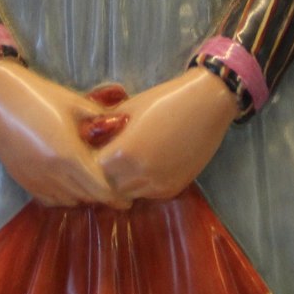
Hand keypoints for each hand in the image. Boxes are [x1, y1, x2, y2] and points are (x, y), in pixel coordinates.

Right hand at [0, 60, 123, 207]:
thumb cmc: (42, 96)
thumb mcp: (77, 104)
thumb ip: (102, 120)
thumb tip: (125, 126)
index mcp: (68, 155)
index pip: (98, 189)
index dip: (115, 197)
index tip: (128, 200)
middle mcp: (51, 173)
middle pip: (84, 197)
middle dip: (102, 198)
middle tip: (117, 193)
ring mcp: (34, 179)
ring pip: (66, 201)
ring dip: (83, 198)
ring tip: (94, 188)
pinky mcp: (21, 179)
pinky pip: (48, 198)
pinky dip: (63, 197)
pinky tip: (70, 187)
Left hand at [96, 70, 237, 200]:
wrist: (206, 104)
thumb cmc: (164, 100)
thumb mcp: (129, 108)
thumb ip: (106, 127)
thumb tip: (87, 137)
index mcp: (124, 152)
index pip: (93, 169)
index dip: (92, 159)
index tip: (93, 150)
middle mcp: (140, 174)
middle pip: (108, 186)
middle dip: (105, 174)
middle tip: (107, 158)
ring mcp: (158, 184)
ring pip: (128, 193)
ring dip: (123, 181)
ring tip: (127, 161)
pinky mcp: (173, 188)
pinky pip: (148, 193)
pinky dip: (142, 184)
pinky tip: (146, 165)